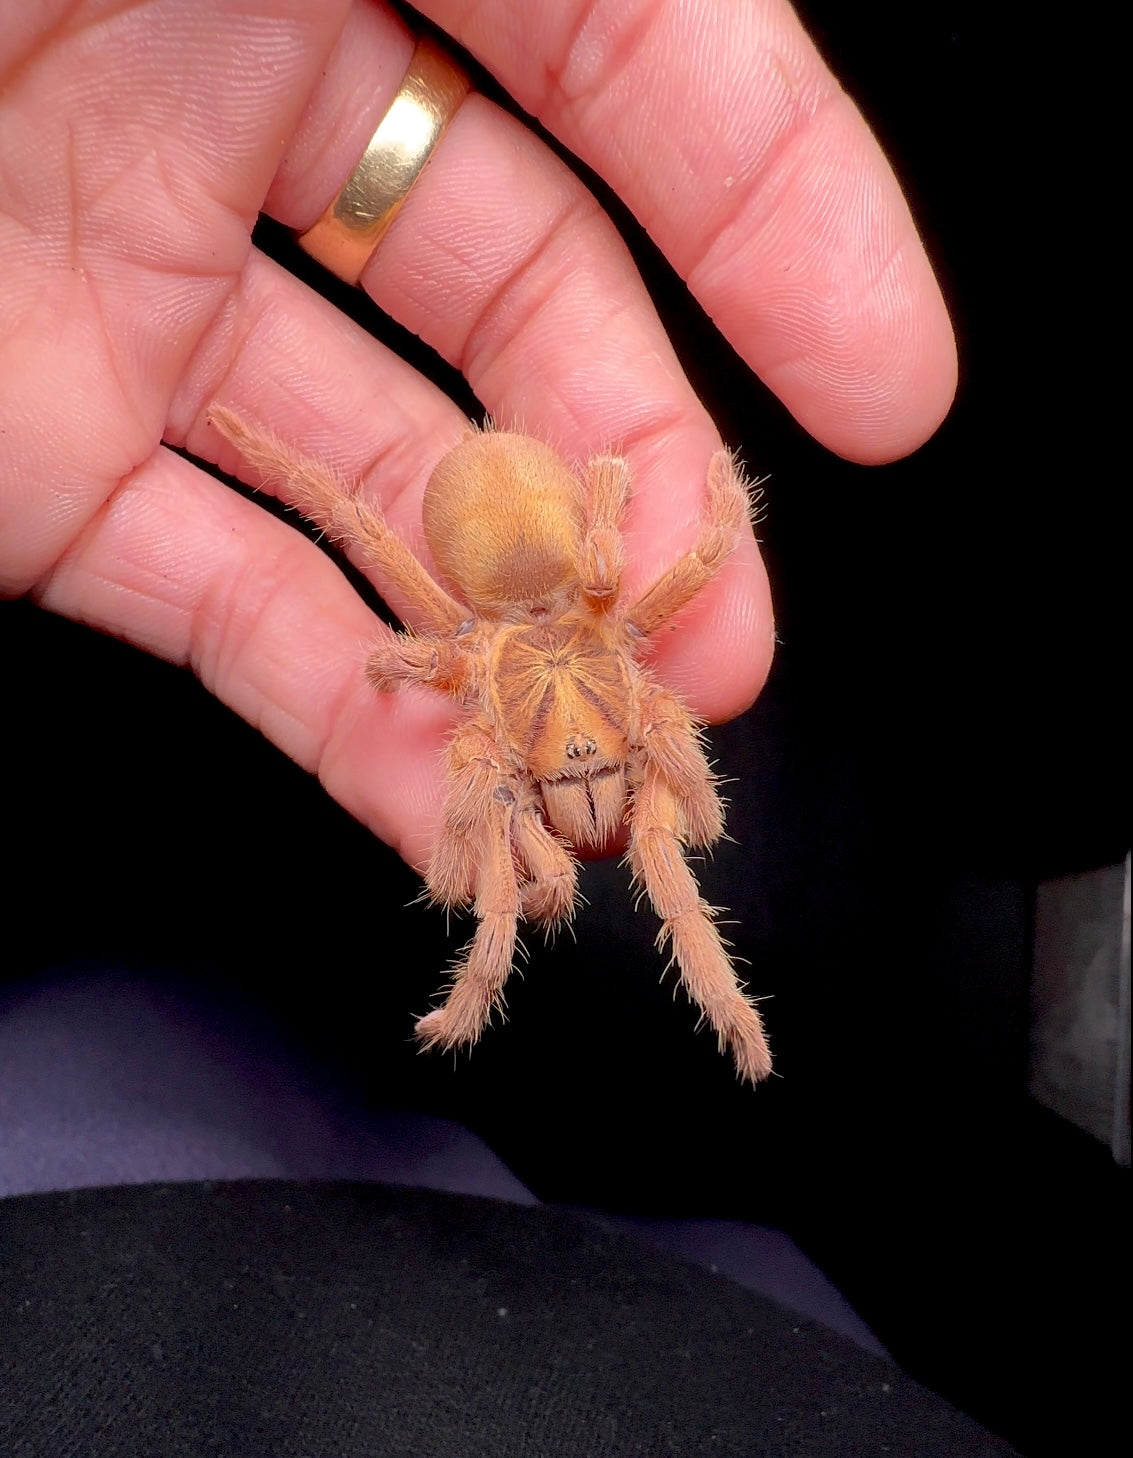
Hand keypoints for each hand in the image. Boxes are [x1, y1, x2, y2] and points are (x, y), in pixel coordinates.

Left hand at [0, 1, 954, 868]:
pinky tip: (433, 795)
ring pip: (384, 489)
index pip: (626, 54)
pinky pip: (225, 594)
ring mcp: (130, 285)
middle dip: (642, 490)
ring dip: (506, 640)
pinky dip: (336, 712)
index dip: (779, 213)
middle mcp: (237, 89)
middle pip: (522, 309)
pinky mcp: (30, 454)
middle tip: (722, 642)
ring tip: (605, 758)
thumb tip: (710, 47)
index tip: (888, 388)